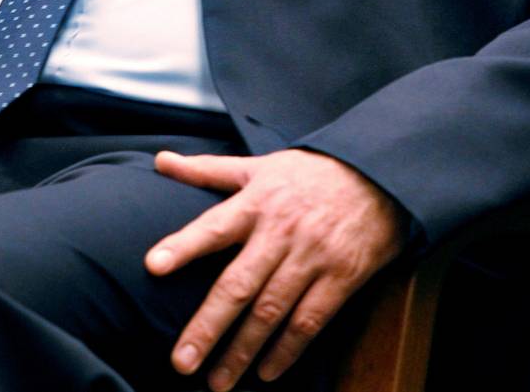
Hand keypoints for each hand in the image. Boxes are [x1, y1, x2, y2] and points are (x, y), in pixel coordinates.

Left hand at [144, 148, 407, 389]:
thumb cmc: (308, 173)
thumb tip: (160, 160)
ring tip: (218, 382)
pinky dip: (287, 350)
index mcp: (256, 202)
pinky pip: (309, 321)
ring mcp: (311, 257)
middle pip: (238, 284)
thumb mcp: (258, 165)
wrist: (375, 174)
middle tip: (181, 362)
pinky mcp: (340, 278)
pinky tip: (267, 372)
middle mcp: (280, 231)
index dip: (184, 245)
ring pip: (270, 311)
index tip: (154, 266)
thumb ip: (208, 170)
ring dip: (243, 351)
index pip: (213, 226)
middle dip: (208, 326)